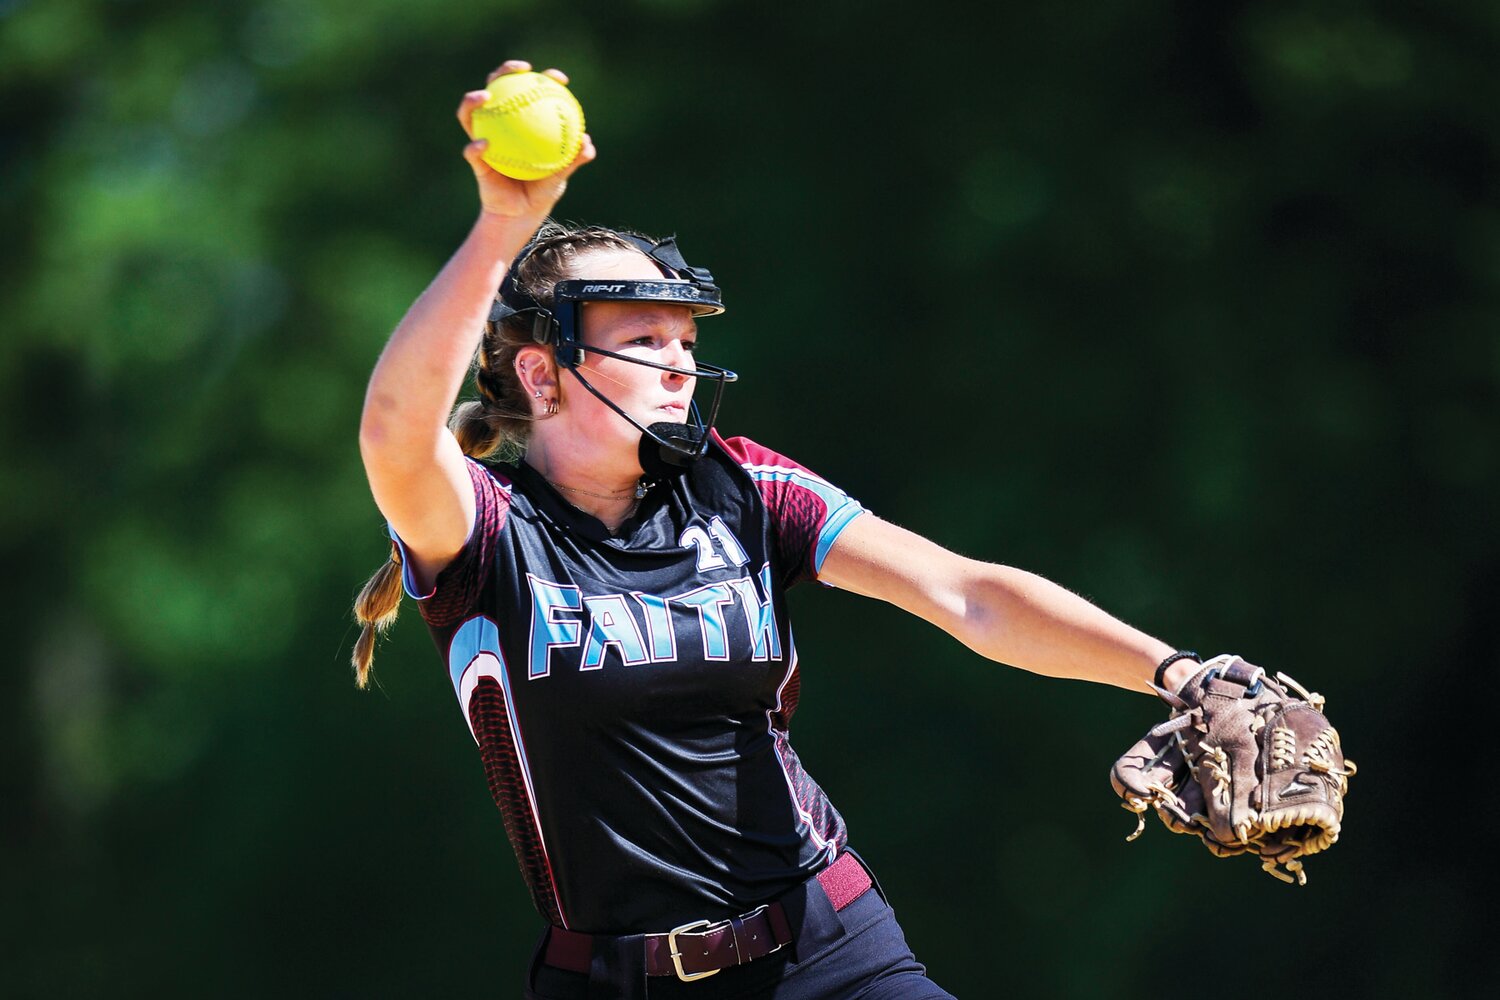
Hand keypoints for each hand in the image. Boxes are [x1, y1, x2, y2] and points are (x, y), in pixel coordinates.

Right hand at [456, 60, 595, 221]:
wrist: (521, 213)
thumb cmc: (542, 189)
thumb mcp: (561, 174)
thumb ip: (574, 158)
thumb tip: (586, 143)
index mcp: (521, 122)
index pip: (529, 91)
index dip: (543, 78)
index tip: (558, 78)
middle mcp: (499, 125)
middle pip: (495, 88)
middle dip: (503, 71)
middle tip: (519, 69)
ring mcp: (483, 139)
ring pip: (470, 114)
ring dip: (472, 101)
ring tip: (485, 97)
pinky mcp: (476, 161)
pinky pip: (472, 152)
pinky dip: (476, 147)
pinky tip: (484, 144)